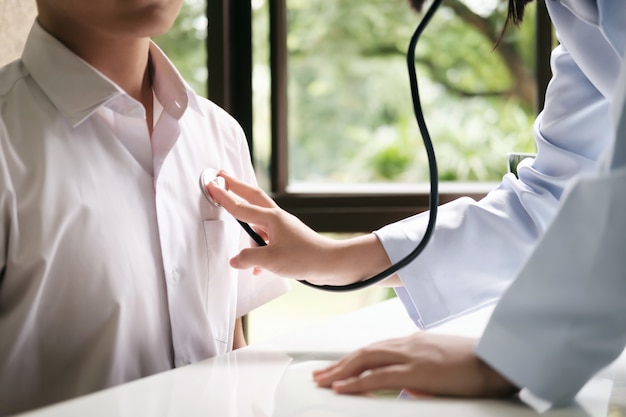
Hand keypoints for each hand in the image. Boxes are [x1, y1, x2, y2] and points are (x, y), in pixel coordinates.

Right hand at [207, 171, 391, 284]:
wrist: (330, 264)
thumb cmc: (304, 258)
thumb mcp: (271, 260)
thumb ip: (248, 258)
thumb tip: (235, 260)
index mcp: (271, 218)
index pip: (241, 207)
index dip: (224, 196)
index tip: (211, 184)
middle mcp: (276, 219)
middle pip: (252, 198)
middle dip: (236, 187)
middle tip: (222, 175)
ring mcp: (282, 228)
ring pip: (257, 223)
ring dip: (247, 229)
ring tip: (240, 238)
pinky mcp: (287, 239)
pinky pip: (266, 241)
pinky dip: (258, 252)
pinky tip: (256, 270)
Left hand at [313, 333, 517, 397]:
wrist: (497, 360)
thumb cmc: (475, 364)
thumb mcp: (441, 363)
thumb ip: (420, 372)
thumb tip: (407, 388)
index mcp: (412, 342)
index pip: (374, 349)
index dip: (353, 359)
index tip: (338, 367)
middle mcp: (406, 345)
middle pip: (363, 352)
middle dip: (339, 364)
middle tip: (319, 375)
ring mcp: (410, 356)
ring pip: (364, 361)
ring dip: (340, 372)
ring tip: (323, 381)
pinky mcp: (416, 371)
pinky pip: (377, 376)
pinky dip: (355, 382)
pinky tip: (341, 387)